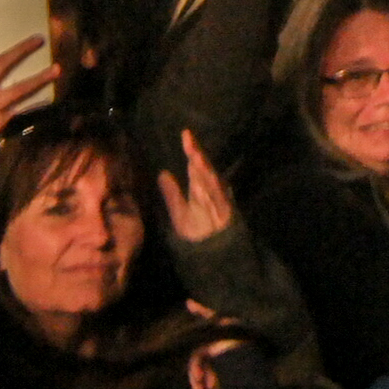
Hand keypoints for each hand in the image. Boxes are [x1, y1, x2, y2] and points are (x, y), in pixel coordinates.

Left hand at [158, 130, 238, 245]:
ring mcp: (219, 202)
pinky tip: (207, 182)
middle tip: (190, 140)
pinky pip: (219, 201)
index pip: (195, 165)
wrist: (213, 254)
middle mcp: (211, 191)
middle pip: (204, 170)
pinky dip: (214, 192)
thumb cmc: (196, 230)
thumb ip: (172, 194)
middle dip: (198, 156)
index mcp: (200, 188)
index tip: (185, 134)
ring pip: (211, 184)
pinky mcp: (225, 214)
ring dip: (204, 171)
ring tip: (195, 157)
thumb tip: (162, 173)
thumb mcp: (179, 212)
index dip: (192, 149)